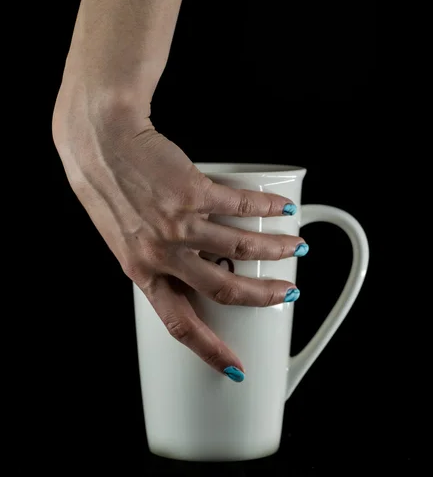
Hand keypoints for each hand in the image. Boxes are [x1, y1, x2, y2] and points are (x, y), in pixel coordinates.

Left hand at [53, 90, 307, 378]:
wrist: (98, 142)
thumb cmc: (108, 188)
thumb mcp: (124, 238)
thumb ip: (155, 258)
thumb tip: (192, 268)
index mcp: (142, 272)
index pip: (179, 324)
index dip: (210, 351)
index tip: (235, 369)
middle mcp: (162, 253)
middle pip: (225, 289)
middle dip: (264, 296)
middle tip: (287, 293)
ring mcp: (179, 223)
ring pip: (242, 246)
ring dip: (277, 248)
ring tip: (295, 246)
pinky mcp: (193, 191)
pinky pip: (242, 204)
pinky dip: (269, 206)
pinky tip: (284, 207)